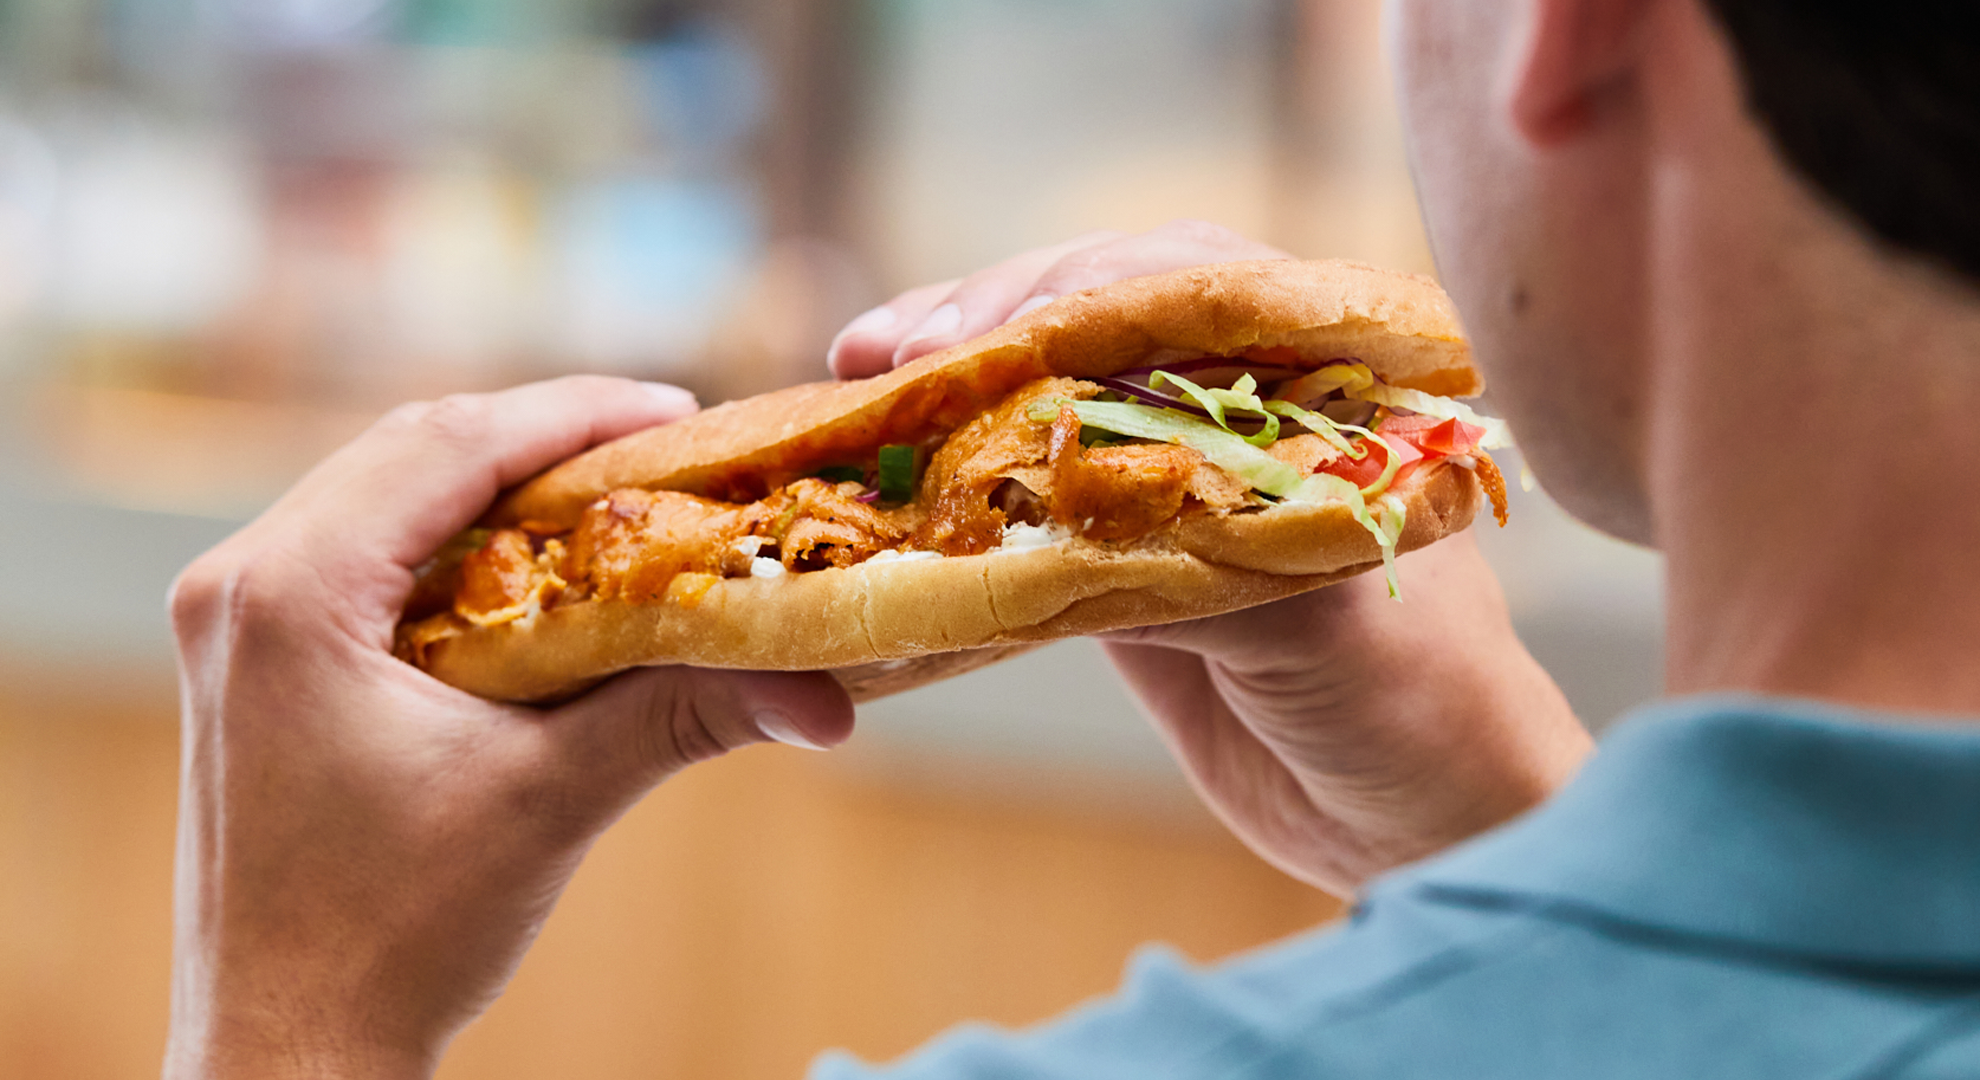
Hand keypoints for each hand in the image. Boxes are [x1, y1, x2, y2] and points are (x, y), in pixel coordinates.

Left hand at [164, 377, 853, 1079]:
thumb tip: (826, 692)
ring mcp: (233, 624)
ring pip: (385, 498)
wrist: (289, 1055)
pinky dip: (457, 544)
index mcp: (288, 595)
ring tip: (615, 501)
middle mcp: (238, 585)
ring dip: (501, 489)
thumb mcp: (549, 801)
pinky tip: (536, 572)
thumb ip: (682, 715)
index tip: (681, 414)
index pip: (446, 446)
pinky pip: (364, 556)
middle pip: (412, 454)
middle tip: (664, 454)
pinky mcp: (252, 663)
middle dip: (544, 442)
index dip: (575, 415)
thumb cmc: (392, 938)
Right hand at [828, 222, 1589, 894]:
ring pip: (1054, 394)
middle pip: (1096, 322)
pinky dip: (964, 471)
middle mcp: (1243, 406)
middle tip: (888, 353)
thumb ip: (1201, 548)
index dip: (1067, 295)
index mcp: (1320, 381)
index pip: (1180, 289)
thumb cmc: (1416, 700)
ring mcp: (1179, 474)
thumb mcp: (1320, 615)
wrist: (1418, 814)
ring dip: (957, 380)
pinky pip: (1035, 490)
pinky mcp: (1130, 549)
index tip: (973, 331)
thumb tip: (1065, 504)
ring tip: (859, 371)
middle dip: (986, 321)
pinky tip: (897, 456)